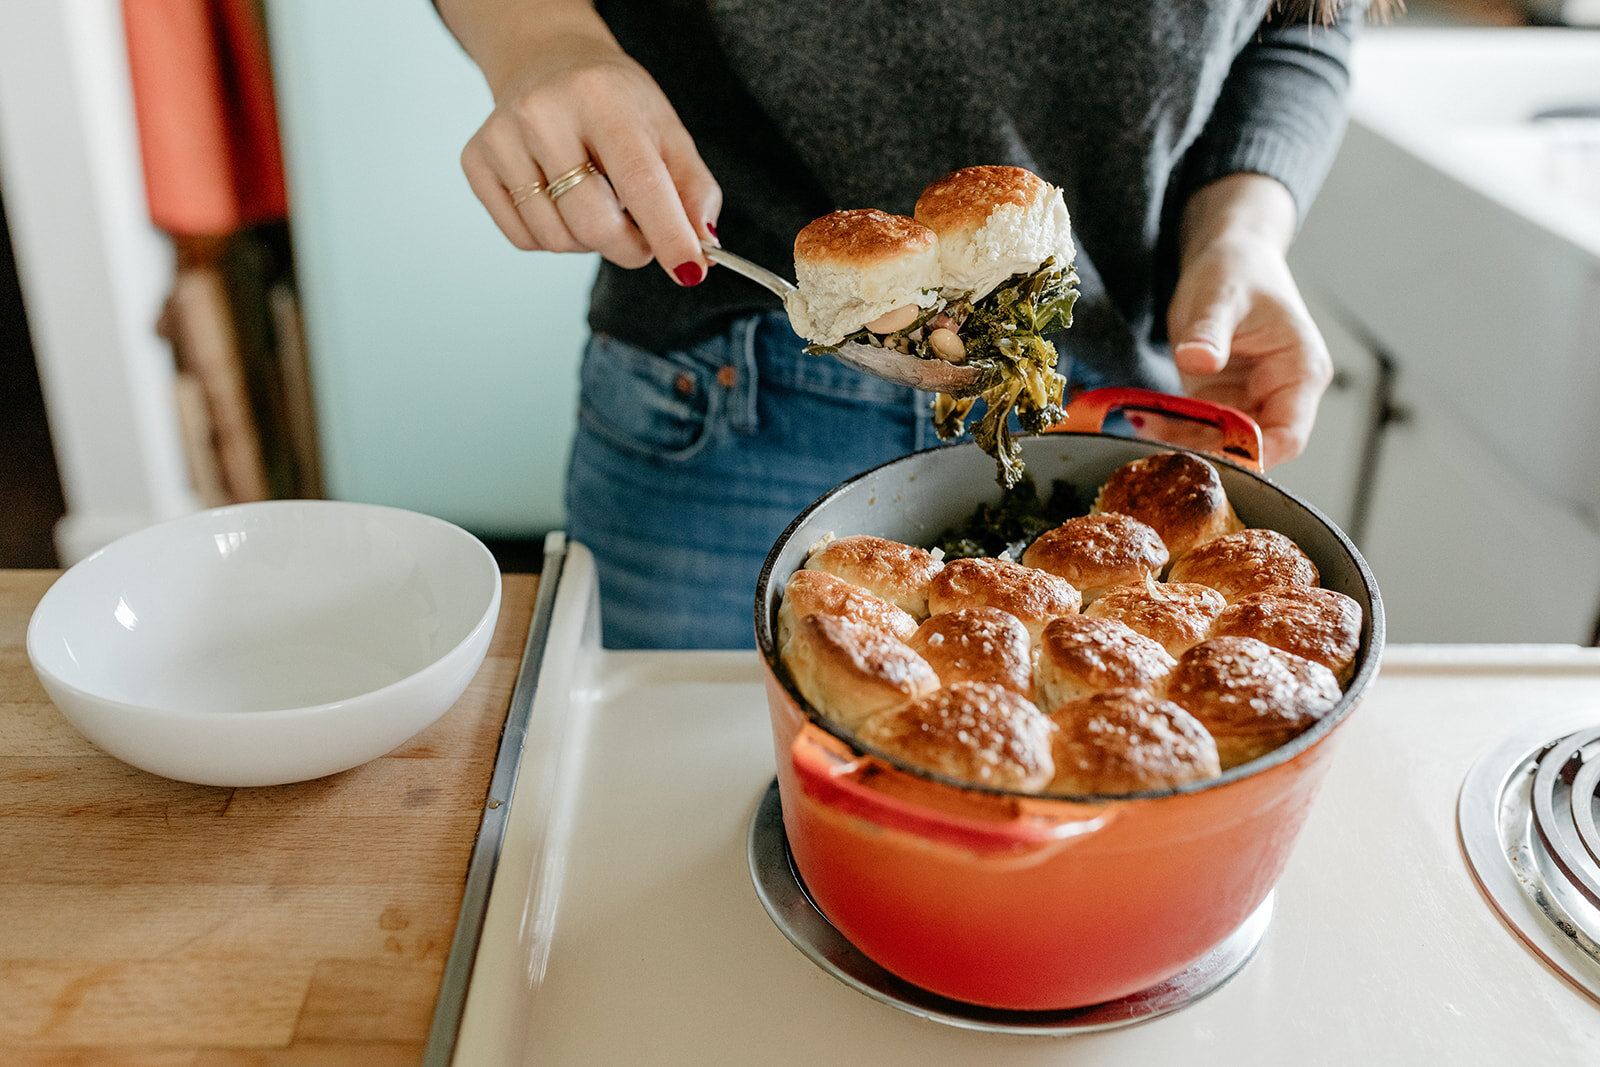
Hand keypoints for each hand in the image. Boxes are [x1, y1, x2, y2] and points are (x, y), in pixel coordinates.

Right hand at [444, 0, 719, 284]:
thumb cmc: (614, 103)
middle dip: (629, 247)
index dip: (668, 234)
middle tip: (641, 236)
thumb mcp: (666, 130)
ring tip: (596, 201)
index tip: (689, 272)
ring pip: (558, 239)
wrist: (547, 62)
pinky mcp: (475, 160)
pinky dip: (554, 236)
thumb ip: (693, 189)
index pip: (640, 181)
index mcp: (601, 98)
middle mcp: (543, 112)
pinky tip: (561, 200)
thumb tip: (702, 246)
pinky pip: (524, 238)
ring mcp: (502, 136)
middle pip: (593, 223)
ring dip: (589, 241)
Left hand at [1166, 176, 1331, 467]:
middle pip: (1256, 449)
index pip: (1288, 436)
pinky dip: (1177, 432)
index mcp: (1301, 372)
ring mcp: (1252, 400)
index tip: (1209, 459)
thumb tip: (1197, 360)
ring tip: (1146, 431)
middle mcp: (1283, 394)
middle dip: (1211, 454)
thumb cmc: (1236, 270)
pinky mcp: (1224, 400)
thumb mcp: (1220, 296)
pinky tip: (1146, 423)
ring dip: (1188, 445)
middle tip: (1164, 450)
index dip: (1252, 456)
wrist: (1226, 258)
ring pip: (1225, 444)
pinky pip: (1204, 430)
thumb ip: (1209, 331)